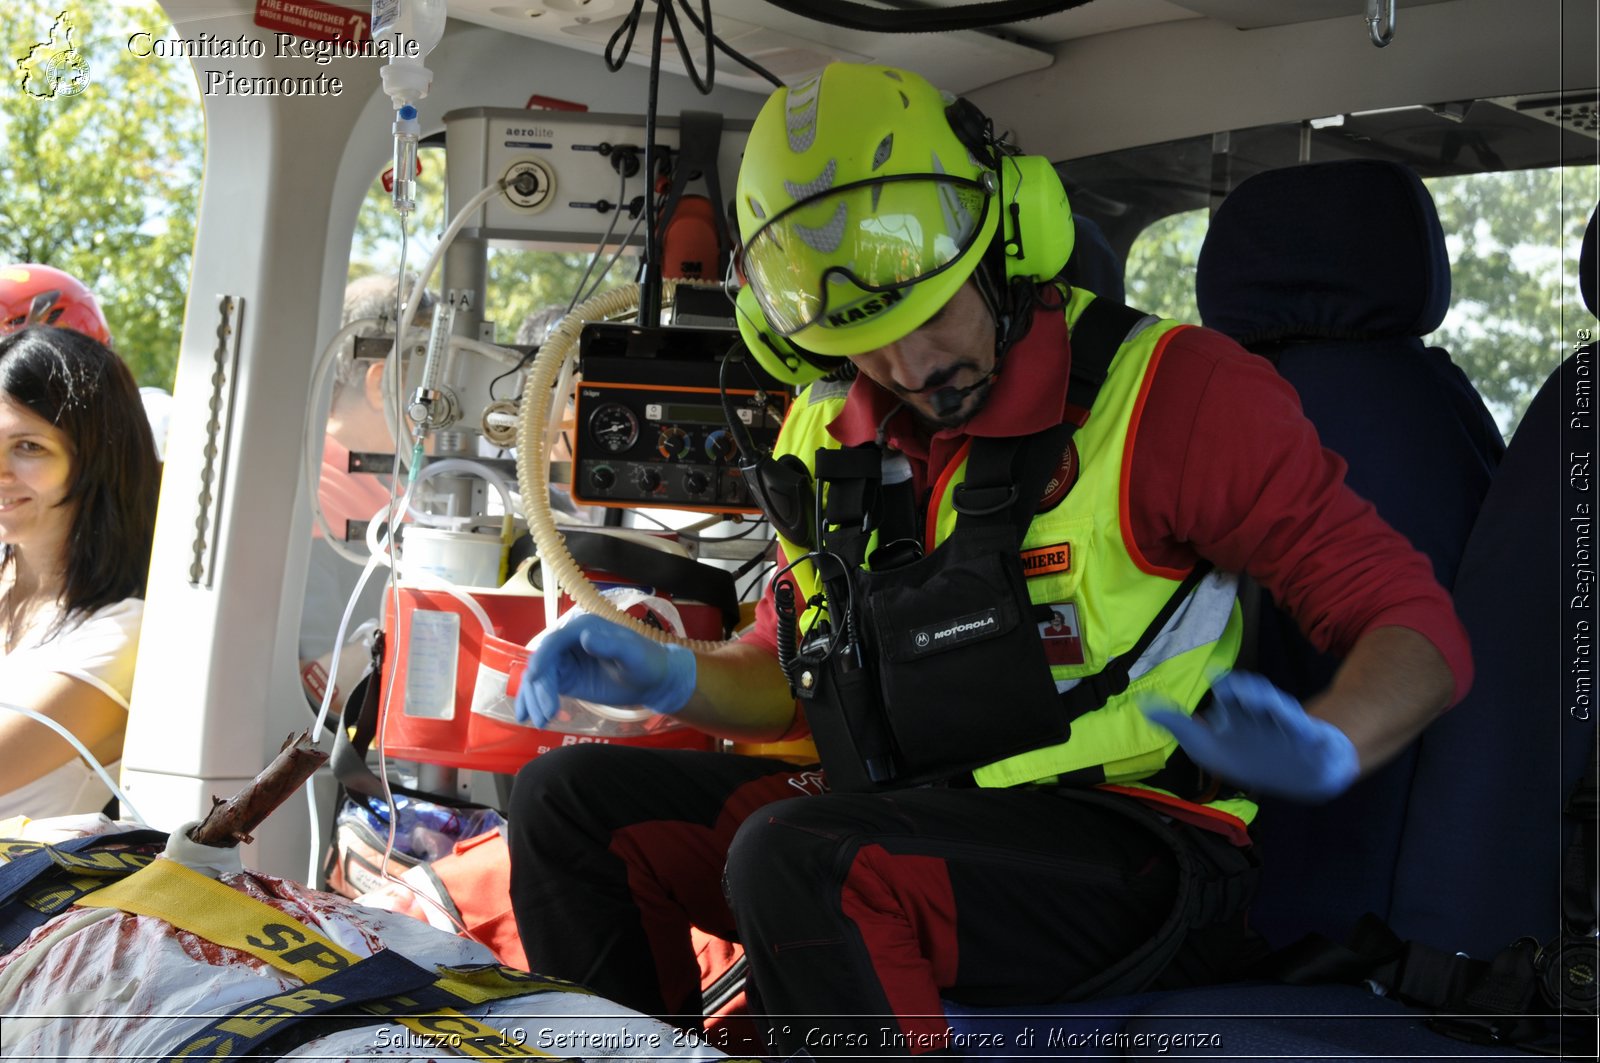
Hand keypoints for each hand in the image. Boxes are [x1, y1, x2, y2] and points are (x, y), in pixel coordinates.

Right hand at [515, 613, 696, 727]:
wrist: (653, 680)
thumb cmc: (646, 662)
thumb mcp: (632, 653)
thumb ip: (610, 645)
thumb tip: (585, 637)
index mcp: (583, 628)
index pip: (554, 642)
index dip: (542, 661)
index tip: (534, 681)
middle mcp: (568, 642)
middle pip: (542, 663)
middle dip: (538, 688)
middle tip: (544, 715)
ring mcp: (565, 661)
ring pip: (539, 678)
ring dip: (533, 699)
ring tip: (539, 722)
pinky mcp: (566, 679)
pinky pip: (544, 689)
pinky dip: (534, 702)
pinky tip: (528, 718)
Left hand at [1140, 671, 1359, 802]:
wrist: (1304, 771)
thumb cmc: (1249, 753)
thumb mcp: (1208, 745)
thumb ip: (1178, 724)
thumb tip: (1143, 703)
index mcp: (1235, 710)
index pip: (1227, 692)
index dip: (1222, 683)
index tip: (1211, 672)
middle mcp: (1259, 711)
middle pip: (1250, 696)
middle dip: (1241, 690)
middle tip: (1228, 684)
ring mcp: (1281, 723)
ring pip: (1274, 706)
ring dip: (1263, 701)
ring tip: (1249, 697)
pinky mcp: (1304, 736)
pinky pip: (1298, 726)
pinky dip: (1291, 721)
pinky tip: (1285, 717)